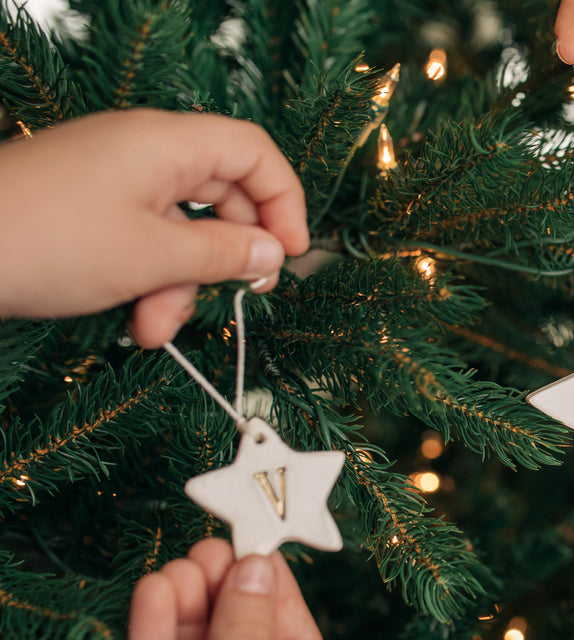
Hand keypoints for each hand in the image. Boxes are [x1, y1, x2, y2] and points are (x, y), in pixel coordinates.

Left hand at [0, 109, 309, 347]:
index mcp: (166, 144)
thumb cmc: (49, 241)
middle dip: (229, 256)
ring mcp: (115, 182)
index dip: (284, 201)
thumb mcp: (153, 256)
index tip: (291, 253)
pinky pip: (144, 242)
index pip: (253, 153)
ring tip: (157, 328)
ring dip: (181, 286)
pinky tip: (135, 322)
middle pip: (222, 197)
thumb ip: (223, 254)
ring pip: (181, 231)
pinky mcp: (90, 212)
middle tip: (245, 294)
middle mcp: (144, 154)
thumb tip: (271, 254)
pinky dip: (149, 282)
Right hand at [78, 539, 341, 639]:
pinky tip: (154, 594)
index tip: (254, 544)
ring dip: (188, 609)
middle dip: (225, 594)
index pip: (295, 639)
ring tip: (177, 566)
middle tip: (206, 548)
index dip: (274, 591)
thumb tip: (258, 567)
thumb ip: (247, 631)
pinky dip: (157, 636)